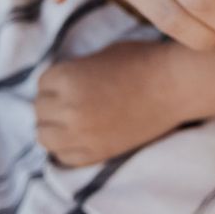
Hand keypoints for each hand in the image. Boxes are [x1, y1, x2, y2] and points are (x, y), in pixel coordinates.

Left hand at [34, 42, 214, 167]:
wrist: (174, 86)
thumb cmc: (142, 61)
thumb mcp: (100, 56)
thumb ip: (75, 72)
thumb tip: (59, 86)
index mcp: (67, 78)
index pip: (42, 84)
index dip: (56, 82)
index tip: (72, 82)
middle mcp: (68, 109)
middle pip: (40, 111)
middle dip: (52, 105)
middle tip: (73, 100)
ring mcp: (81, 135)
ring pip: (45, 138)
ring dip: (54, 127)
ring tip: (72, 120)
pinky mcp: (97, 153)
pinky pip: (64, 157)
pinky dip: (67, 148)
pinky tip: (81, 136)